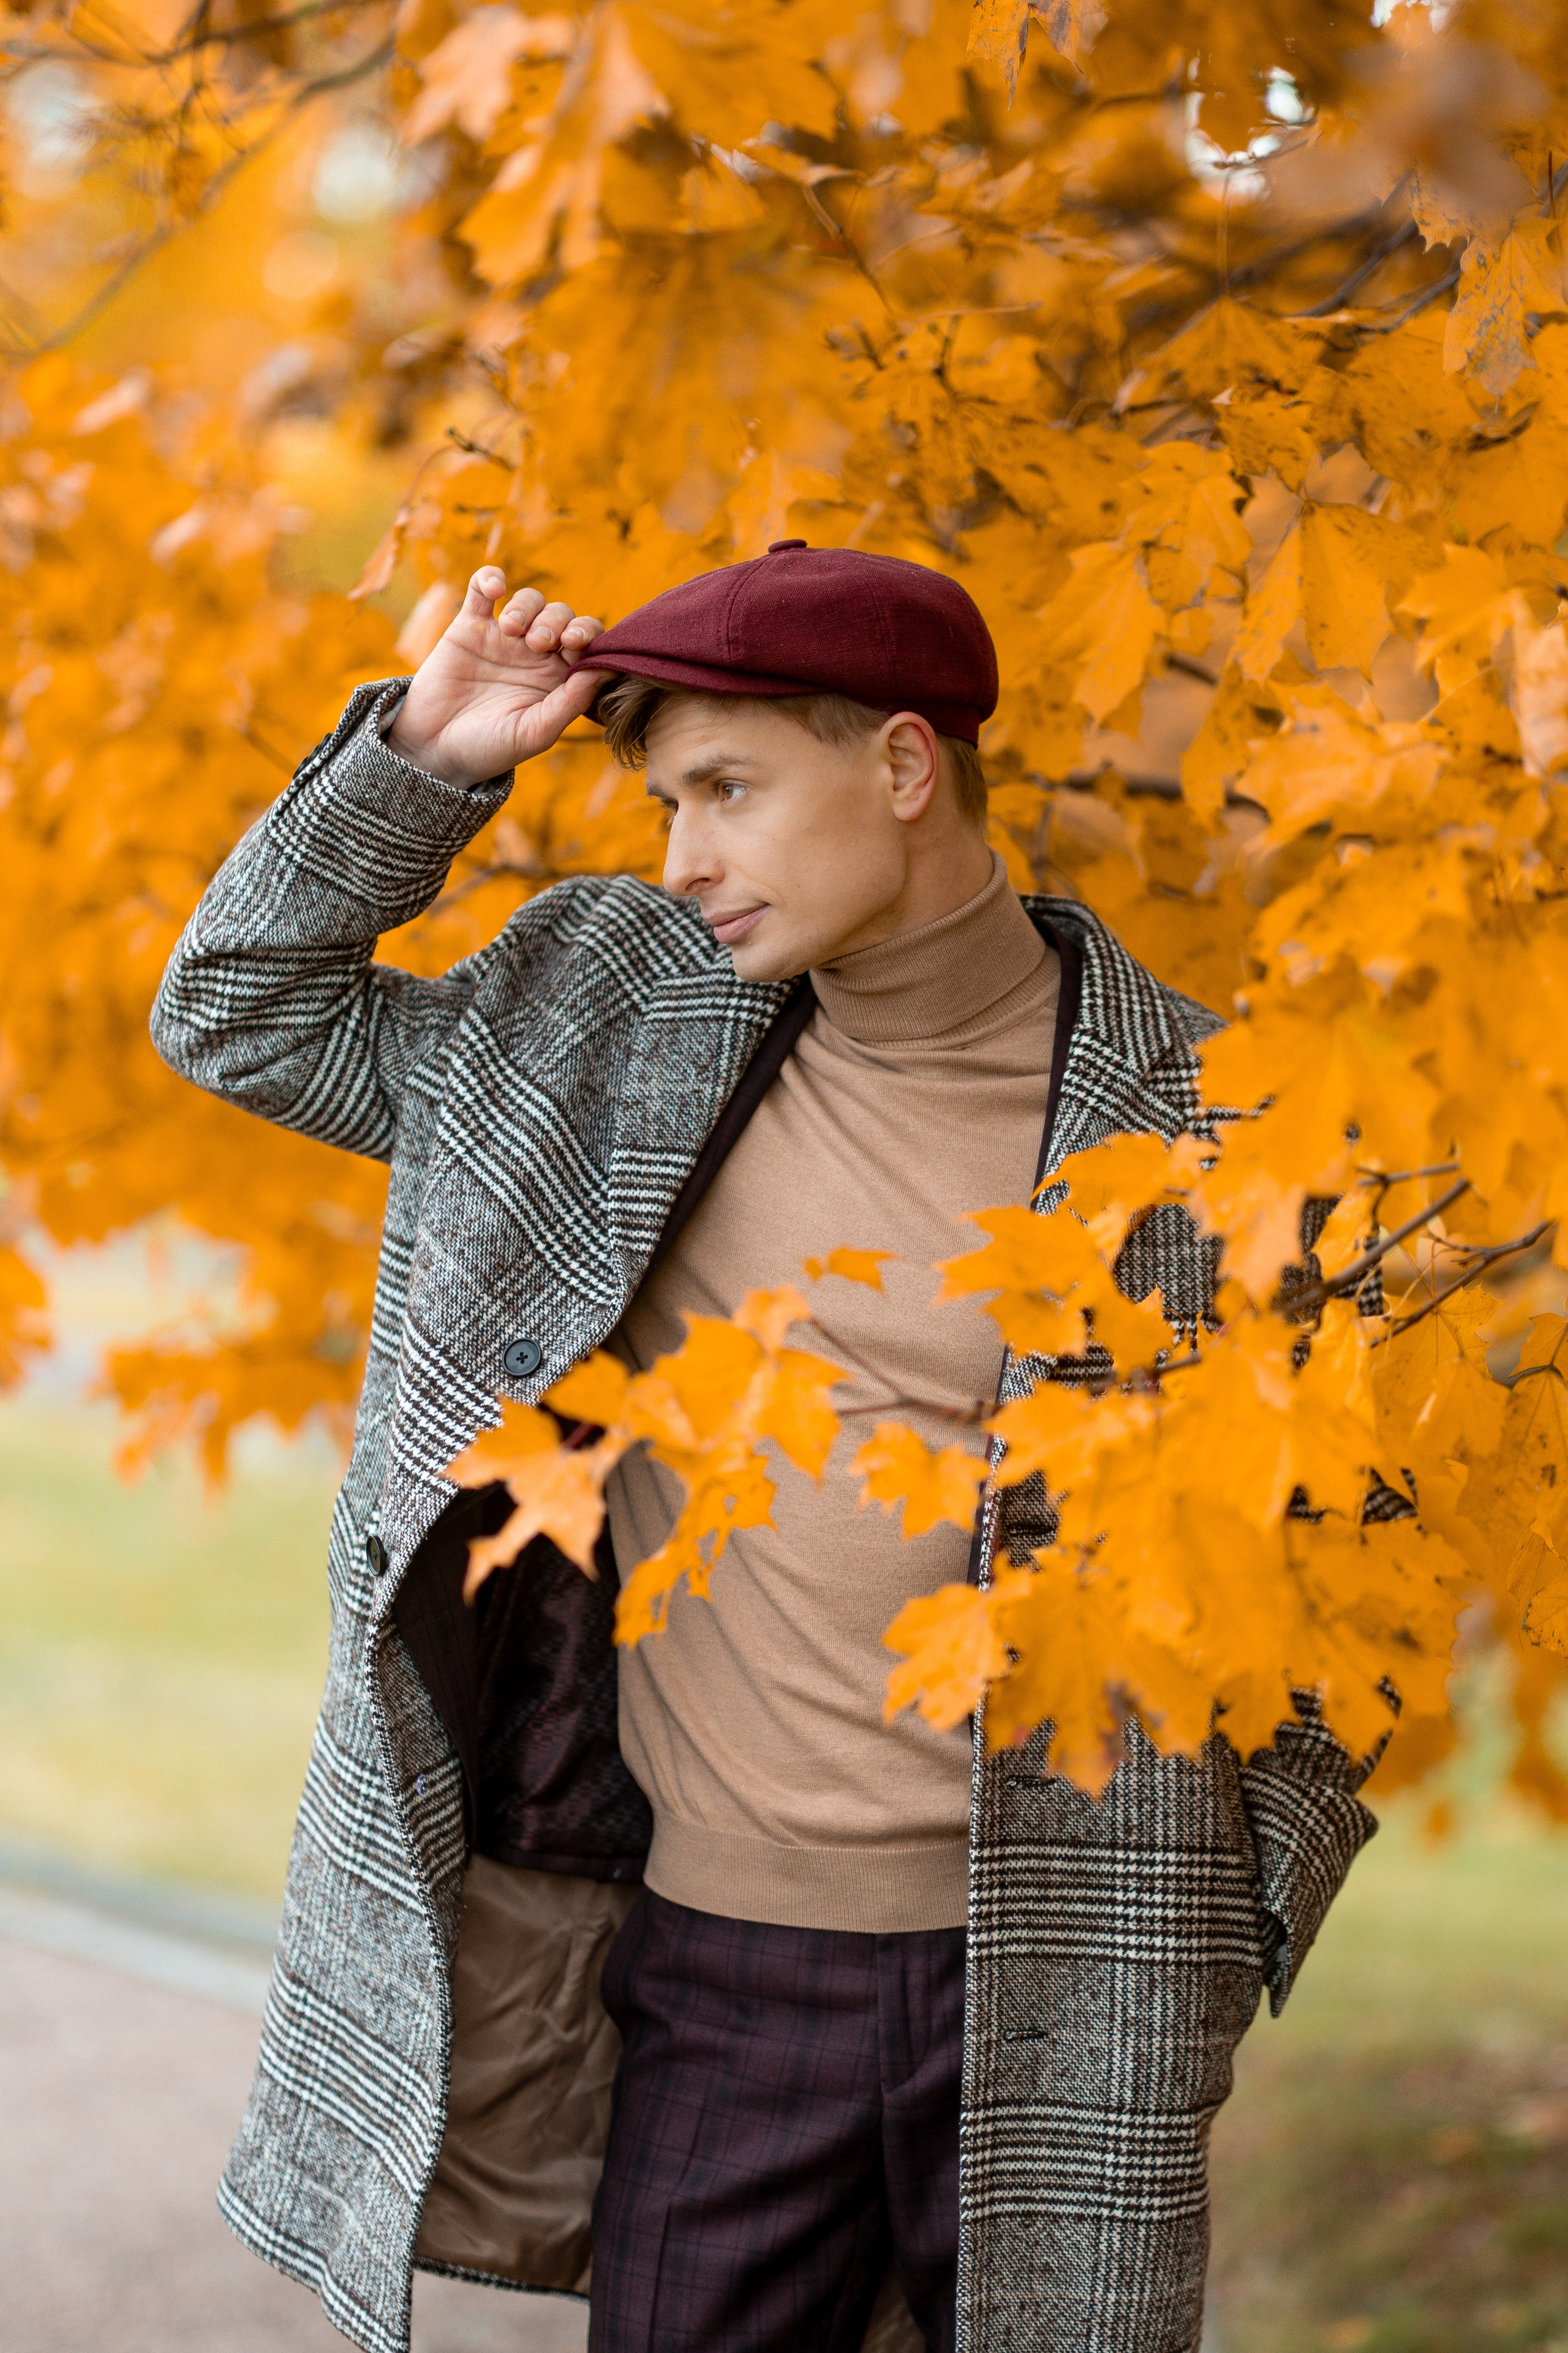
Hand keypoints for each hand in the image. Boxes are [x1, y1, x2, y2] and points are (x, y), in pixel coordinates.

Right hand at [386, 569, 605, 784]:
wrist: (434, 749)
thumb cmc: (490, 748)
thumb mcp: (536, 732)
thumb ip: (572, 701)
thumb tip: (607, 668)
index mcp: (557, 679)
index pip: (587, 642)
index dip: (588, 633)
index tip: (575, 643)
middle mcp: (534, 655)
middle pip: (561, 615)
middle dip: (556, 621)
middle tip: (538, 643)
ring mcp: (503, 638)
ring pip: (529, 599)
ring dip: (527, 606)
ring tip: (511, 629)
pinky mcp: (469, 626)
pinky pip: (483, 587)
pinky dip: (490, 578)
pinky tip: (495, 589)